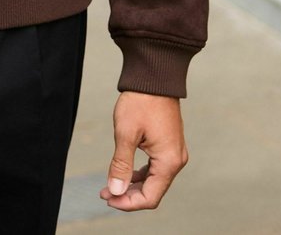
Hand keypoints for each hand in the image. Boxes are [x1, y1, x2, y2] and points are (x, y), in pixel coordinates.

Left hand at [100, 91, 187, 210]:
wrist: (154, 77)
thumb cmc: (140, 102)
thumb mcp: (125, 133)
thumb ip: (121, 164)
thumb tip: (115, 191)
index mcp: (169, 161)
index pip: (150, 197)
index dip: (128, 203)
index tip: (107, 198)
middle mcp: (176, 160)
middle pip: (153, 191)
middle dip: (128, 195)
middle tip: (104, 193)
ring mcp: (174, 152)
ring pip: (154, 180)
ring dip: (133, 185)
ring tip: (111, 185)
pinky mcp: (169, 144)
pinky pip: (156, 168)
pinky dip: (140, 174)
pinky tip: (124, 172)